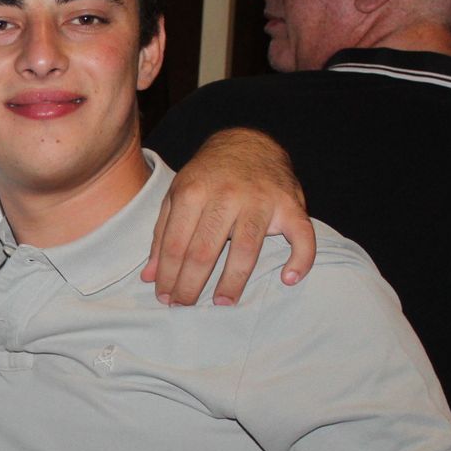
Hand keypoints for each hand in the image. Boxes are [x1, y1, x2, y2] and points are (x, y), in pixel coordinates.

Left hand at [142, 129, 314, 305]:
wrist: (249, 144)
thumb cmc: (208, 176)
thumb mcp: (177, 196)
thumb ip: (162, 235)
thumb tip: (148, 277)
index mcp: (193, 191)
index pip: (175, 244)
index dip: (168, 275)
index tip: (164, 297)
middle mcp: (227, 195)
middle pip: (204, 251)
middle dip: (190, 285)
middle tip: (184, 306)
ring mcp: (261, 200)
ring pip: (245, 250)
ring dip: (232, 282)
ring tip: (222, 302)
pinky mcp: (291, 205)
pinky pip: (301, 236)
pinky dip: (300, 260)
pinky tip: (287, 280)